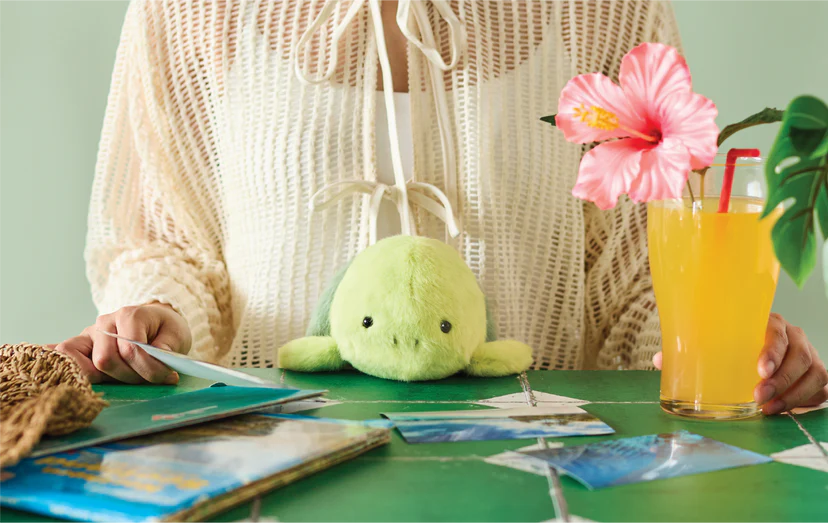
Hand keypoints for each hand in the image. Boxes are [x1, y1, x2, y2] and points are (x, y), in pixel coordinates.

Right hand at [53, 303, 190, 384]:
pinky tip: (79, 379)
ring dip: (112, 379)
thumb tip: (156, 363)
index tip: (168, 377)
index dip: (149, 369)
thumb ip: (166, 348)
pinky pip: (66, 357)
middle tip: (150, 378)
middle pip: (107, 360)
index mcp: (129, 315)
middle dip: (131, 376)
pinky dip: (73, 370)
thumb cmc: (165, 330)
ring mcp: (89, 334)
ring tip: (132, 378)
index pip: (130, 350)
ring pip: (89, 366)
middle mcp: (105, 323)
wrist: (155, 323)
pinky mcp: (81, 346)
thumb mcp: (176, 335)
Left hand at [652, 314, 827, 414]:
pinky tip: (784, 409)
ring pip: (813, 374)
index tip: (761, 370)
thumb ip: (689, 350)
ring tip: (767, 408)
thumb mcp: (715, 343)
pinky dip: (805, 401)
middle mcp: (794, 336)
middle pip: (800, 355)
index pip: (777, 330)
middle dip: (781, 379)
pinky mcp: (816, 375)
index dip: (772, 349)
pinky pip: (820, 389)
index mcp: (768, 322)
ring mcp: (809, 355)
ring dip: (792, 394)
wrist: (762, 353)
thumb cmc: (734, 345)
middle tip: (758, 396)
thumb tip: (659, 360)